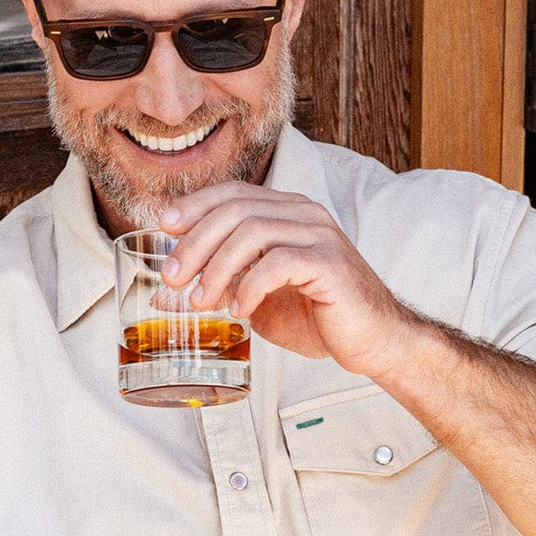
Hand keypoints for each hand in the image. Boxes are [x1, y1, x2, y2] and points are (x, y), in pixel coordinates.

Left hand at [159, 182, 416, 379]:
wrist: (371, 342)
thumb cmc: (316, 319)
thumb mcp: (255, 302)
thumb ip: (218, 289)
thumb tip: (164, 295)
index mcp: (287, 214)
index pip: (234, 193)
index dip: (196, 206)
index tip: (164, 227)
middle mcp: (304, 214)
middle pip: (236, 210)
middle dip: (196, 243)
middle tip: (173, 278)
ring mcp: (319, 235)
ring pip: (253, 232)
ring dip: (218, 267)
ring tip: (201, 301)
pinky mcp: (330, 262)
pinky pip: (278, 262)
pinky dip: (249, 286)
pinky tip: (240, 310)